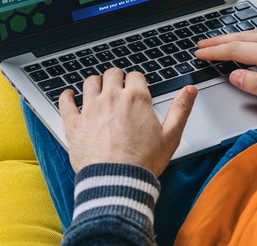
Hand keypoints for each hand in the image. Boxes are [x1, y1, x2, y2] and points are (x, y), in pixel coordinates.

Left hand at [59, 68, 196, 176]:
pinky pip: (66, 102)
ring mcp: (90, 109)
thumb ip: (181, 109)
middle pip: (112, 74)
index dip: (136, 81)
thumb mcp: (171, 136)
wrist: (117, 182)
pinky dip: (67, 95)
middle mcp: (112, 98)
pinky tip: (68, 94)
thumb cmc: (144, 162)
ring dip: (95, 82)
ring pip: (90, 82)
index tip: (135, 87)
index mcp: (136, 98)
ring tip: (97, 88)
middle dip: (116, 77)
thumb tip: (190, 90)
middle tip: (117, 85)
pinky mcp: (74, 123)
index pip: (135, 76)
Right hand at [195, 31, 256, 116]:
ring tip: (218, 41)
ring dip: (232, 37)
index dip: (215, 52)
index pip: (236, 50)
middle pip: (242, 38)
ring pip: (253, 34)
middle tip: (201, 44)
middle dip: (219, 41)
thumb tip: (235, 75)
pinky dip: (248, 36)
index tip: (199, 53)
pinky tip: (247, 40)